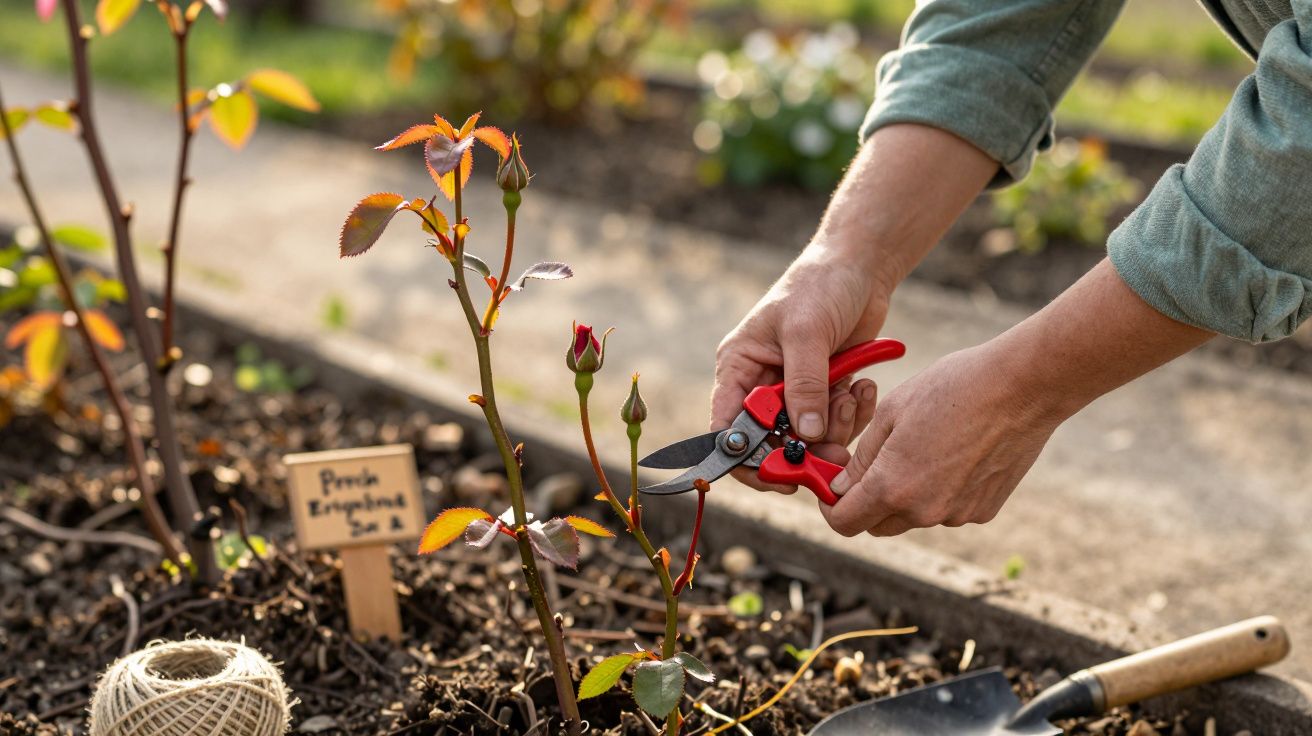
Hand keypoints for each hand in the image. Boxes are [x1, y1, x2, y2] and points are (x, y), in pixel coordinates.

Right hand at [711, 245, 891, 491]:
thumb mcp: (806, 334)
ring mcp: (796, 389)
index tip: (778, 476)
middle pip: (771, 441)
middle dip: (803, 450)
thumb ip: (804, 386)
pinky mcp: (826, 391)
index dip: (745, 459)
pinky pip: (835, 423)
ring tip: (850, 396)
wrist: (861, 266)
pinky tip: (863, 387)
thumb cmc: (820, 287)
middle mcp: (762, 383)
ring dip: (834, 429)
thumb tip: (804, 436)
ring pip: (808, 438)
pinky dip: (852, 415)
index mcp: (739, 367)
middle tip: (832, 456)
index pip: (727, 428)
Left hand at [819, 342, 1065, 535]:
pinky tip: (954, 452)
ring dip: (906, 495)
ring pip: (914, 516)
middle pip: (878, 524)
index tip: (835, 485)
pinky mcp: (984, 510)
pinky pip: (948, 508)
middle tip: (873, 464)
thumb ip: (862, 458)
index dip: (833, 506)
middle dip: (866, 502)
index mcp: (892, 487)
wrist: (1022, 387)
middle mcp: (924, 511)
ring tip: (922, 447)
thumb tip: (842, 486)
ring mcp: (957, 514)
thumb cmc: (952, 388)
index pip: (845, 522)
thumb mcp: (891, 413)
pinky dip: (941, 491)